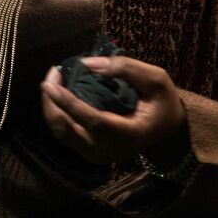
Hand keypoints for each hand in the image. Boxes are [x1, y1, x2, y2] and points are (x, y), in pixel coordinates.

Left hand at [40, 56, 187, 163]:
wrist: (166, 129)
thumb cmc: (162, 102)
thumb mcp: (156, 80)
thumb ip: (127, 69)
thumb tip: (88, 63)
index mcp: (128, 135)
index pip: (93, 121)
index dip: (69, 104)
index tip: (51, 85)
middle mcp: (107, 150)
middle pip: (67, 131)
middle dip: (52, 102)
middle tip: (53, 73)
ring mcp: (95, 154)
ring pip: (61, 133)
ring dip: (51, 106)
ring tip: (53, 79)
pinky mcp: (88, 151)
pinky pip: (64, 133)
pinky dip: (58, 112)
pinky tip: (59, 92)